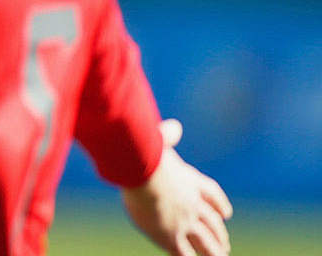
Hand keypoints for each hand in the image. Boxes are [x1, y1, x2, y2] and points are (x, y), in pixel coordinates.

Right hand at [121, 119, 232, 255]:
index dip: (220, 206)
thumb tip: (174, 126)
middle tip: (224, 243)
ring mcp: (184, 222)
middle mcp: (193, 204)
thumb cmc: (146, 152)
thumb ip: (167, 135)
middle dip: (219, 234)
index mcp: (191, 181)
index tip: (226, 214)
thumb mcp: (159, 140)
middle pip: (213, 222)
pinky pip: (184, 253)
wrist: (142, 171)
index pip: (212, 196)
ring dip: (213, 251)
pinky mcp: (171, 236)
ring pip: (205, 242)